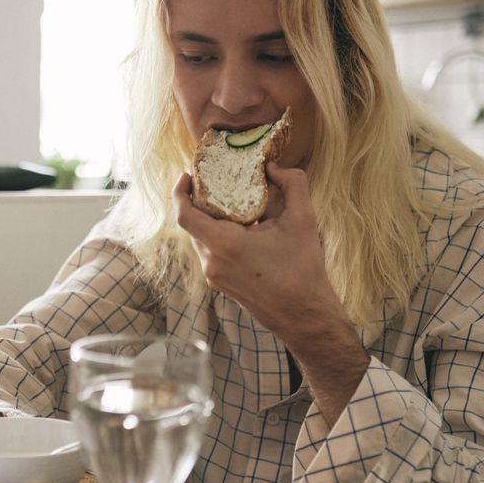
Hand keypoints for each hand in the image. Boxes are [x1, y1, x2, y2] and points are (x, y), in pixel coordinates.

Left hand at [172, 161, 345, 341]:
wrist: (304, 315)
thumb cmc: (303, 269)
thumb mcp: (304, 219)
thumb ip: (292, 183)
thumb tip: (273, 167)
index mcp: (225, 244)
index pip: (185, 215)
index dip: (179, 192)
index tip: (187, 175)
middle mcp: (213, 262)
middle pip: (192, 224)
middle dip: (198, 201)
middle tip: (212, 181)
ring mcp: (214, 276)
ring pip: (200, 238)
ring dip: (209, 219)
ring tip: (228, 202)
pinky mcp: (220, 284)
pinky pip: (209, 252)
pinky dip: (217, 235)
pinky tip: (239, 227)